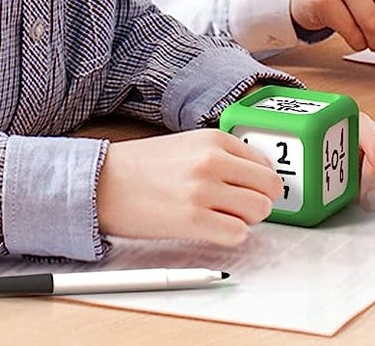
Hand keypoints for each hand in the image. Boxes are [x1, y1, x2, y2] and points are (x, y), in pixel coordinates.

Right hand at [96, 132, 283, 245]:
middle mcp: (212, 161)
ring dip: (247, 219)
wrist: (105, 182)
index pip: (264, 162)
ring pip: (259, 211)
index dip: (260, 181)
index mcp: (213, 138)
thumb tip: (255, 177)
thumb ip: (221, 155)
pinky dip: (231, 235)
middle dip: (260, 201)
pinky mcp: (193, 220)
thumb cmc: (143, 166)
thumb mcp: (188, 144)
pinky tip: (212, 228)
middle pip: (269, 187)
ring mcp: (203, 191)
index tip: (252, 189)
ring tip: (224, 216)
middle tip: (242, 206)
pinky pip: (237, 234)